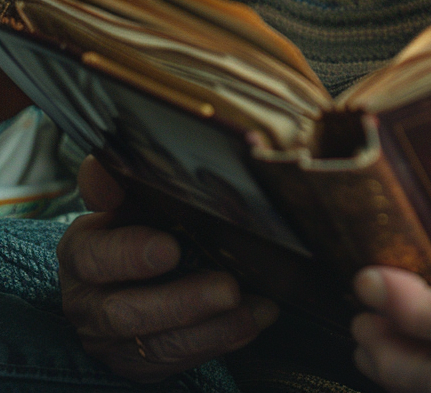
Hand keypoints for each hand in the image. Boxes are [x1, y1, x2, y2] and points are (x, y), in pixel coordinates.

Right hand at [57, 155, 278, 381]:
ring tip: (254, 308)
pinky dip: (220, 340)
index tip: (171, 248)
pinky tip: (254, 319)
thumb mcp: (129, 196)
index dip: (130, 255)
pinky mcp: (141, 362)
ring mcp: (113, 340)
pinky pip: (178, 359)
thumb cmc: (139, 220)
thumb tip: (102, 161)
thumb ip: (118, 178)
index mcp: (83, 252)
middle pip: (125, 313)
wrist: (134, 264)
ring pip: (158, 344)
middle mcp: (89, 302)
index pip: (94, 257)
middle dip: (181, 302)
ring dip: (212, 328)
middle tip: (228, 288)